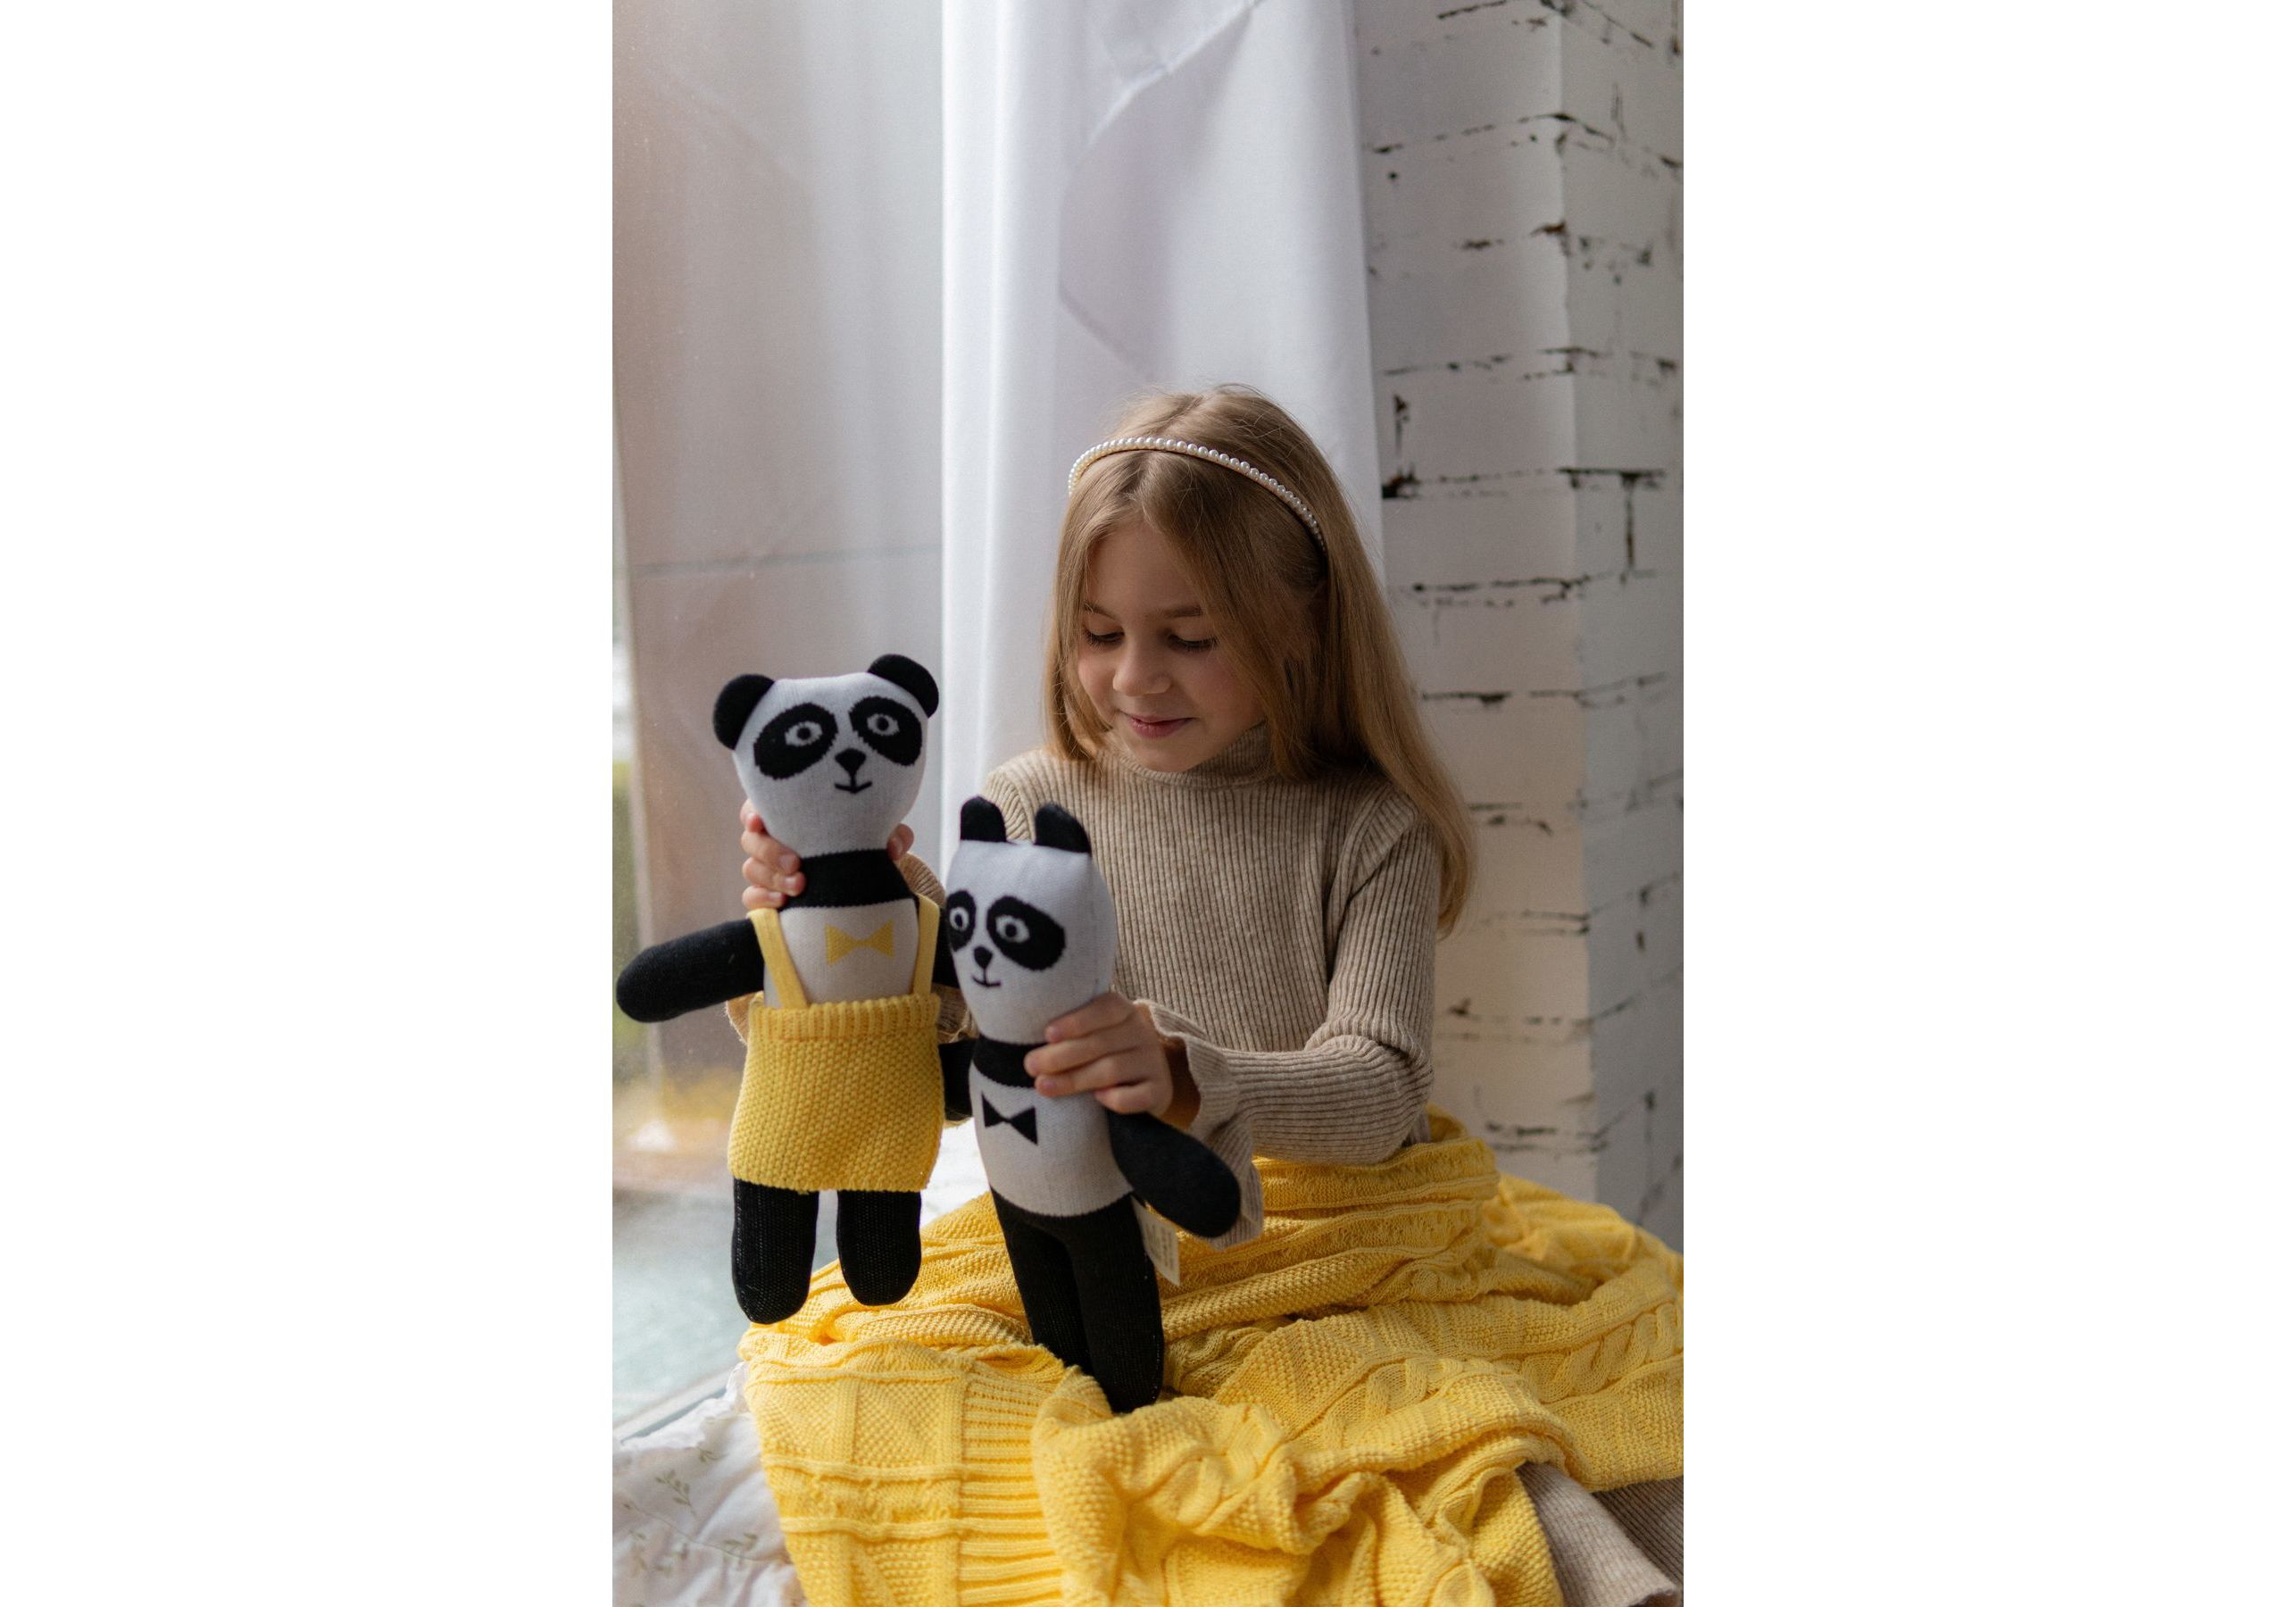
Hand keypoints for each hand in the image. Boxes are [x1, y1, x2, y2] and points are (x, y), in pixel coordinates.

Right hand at [739, 801, 913, 909]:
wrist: (865, 875)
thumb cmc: (863, 842)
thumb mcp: (880, 832)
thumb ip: (891, 833)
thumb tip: (892, 848)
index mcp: (790, 815)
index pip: (758, 807)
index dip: (753, 814)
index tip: (761, 822)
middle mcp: (772, 839)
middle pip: (751, 840)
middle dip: (770, 851)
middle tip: (797, 863)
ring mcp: (766, 868)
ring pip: (752, 869)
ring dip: (773, 878)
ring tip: (800, 886)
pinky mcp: (767, 894)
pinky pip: (752, 897)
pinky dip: (763, 899)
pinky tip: (784, 904)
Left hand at [1025, 991, 1197, 1122]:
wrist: (1146, 1081)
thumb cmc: (1103, 1053)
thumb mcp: (1091, 1034)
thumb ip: (1065, 1031)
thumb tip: (1014, 1034)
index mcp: (1123, 1011)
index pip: (1105, 1008)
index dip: (1076, 1020)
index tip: (1047, 1034)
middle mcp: (1142, 1033)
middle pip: (1101, 1043)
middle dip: (1062, 1055)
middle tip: (1031, 1066)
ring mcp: (1153, 1062)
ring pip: (1113, 1070)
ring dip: (1075, 1079)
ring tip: (1043, 1086)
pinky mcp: (1159, 1091)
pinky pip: (1137, 1096)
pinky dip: (1116, 1099)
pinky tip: (1097, 1100)